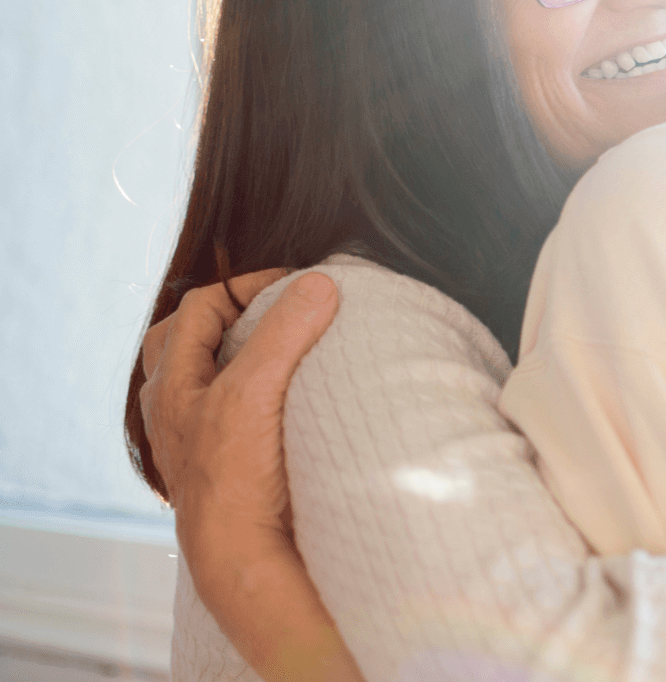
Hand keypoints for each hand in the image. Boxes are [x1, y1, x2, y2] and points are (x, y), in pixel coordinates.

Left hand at [140, 269, 337, 553]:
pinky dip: (257, 395)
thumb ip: (283, 332)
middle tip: (281, 310)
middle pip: (188, 338)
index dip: (249, 285)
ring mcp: (196, 440)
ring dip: (242, 356)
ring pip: (207, 378)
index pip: (202, 305)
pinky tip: (285, 403)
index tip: (299, 286)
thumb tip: (317, 284)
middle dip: (232, 315)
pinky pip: (232, 414)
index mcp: (171, 384)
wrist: (241, 558)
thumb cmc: (232, 479)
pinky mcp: (224, 466)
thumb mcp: (253, 392)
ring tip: (284, 351)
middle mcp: (174, 410)